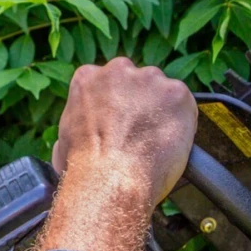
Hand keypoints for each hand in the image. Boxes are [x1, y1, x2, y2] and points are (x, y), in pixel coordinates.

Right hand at [38, 58, 196, 250]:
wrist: (110, 179)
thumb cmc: (84, 168)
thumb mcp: (64, 140)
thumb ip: (78, 125)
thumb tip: (78, 137)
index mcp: (87, 77)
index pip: (108, 81)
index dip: (117, 103)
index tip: (120, 120)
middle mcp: (118, 70)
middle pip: (137, 80)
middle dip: (141, 102)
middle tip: (141, 131)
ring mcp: (149, 79)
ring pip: (162, 91)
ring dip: (163, 111)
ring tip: (157, 141)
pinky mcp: (176, 93)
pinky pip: (185, 104)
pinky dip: (183, 122)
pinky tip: (172, 142)